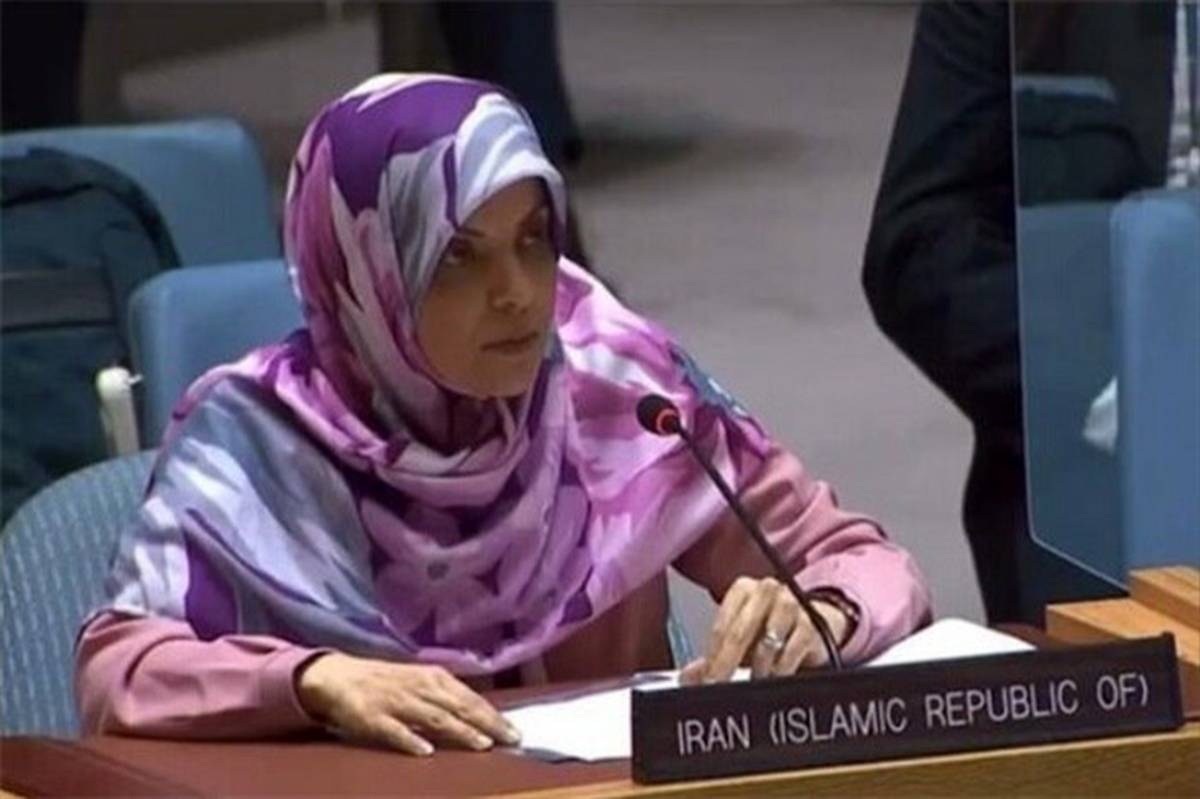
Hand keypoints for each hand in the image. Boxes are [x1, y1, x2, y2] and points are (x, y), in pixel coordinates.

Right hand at [295, 653, 520, 755]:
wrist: (338, 676)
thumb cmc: (387, 682)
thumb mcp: (421, 682)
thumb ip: (447, 698)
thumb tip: (483, 719)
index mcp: (433, 678)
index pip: (471, 698)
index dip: (494, 715)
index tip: (516, 732)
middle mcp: (419, 687)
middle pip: (459, 707)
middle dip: (487, 724)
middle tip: (510, 740)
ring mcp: (396, 702)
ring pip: (434, 717)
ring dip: (459, 731)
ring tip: (480, 745)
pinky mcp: (372, 717)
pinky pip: (393, 730)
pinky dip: (410, 740)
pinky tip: (425, 752)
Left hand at [679, 577, 848, 684]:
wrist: (815, 622)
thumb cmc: (771, 628)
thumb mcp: (742, 637)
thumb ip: (715, 654)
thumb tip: (690, 676)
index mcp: (743, 589)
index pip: (721, 626)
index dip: (711, 657)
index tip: (705, 681)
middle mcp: (766, 591)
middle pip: (739, 632)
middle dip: (726, 664)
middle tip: (718, 686)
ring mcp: (790, 605)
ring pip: (766, 644)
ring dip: (757, 668)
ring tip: (754, 679)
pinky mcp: (811, 623)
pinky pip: (790, 653)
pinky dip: (780, 670)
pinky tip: (775, 676)